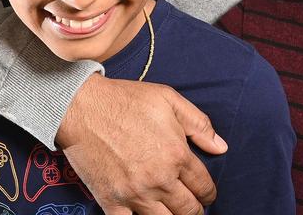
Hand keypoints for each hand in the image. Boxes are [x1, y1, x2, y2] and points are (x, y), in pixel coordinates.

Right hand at [56, 74, 225, 214]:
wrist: (81, 107)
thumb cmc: (125, 99)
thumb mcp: (168, 99)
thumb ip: (199, 124)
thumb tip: (221, 147)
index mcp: (177, 155)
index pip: (204, 186)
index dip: (208, 192)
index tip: (206, 193)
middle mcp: (160, 179)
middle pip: (189, 210)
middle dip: (195, 209)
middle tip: (192, 206)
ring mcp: (135, 194)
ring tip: (171, 211)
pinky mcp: (112, 201)